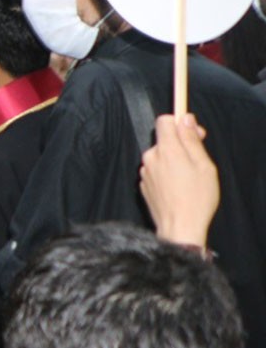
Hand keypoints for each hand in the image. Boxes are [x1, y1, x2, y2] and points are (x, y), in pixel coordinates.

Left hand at [142, 113, 218, 248]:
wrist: (180, 228)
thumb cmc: (196, 199)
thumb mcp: (204, 166)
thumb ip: (192, 140)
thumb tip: (185, 119)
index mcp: (166, 149)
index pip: (164, 121)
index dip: (179, 123)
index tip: (193, 132)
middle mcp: (150, 157)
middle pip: (163, 141)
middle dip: (179, 146)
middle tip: (197, 161)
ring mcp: (145, 171)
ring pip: (160, 158)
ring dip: (173, 163)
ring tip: (188, 180)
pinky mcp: (143, 184)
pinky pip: (156, 172)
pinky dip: (166, 176)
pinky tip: (178, 189)